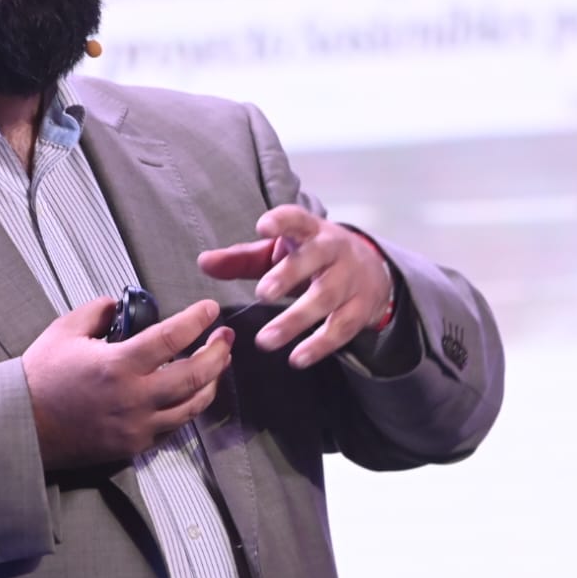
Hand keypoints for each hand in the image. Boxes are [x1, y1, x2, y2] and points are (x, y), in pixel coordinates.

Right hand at [21, 297, 232, 468]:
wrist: (21, 426)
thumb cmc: (40, 377)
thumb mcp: (64, 331)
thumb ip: (98, 311)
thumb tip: (120, 304)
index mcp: (118, 366)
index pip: (172, 338)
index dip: (196, 320)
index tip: (209, 309)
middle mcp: (134, 398)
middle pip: (195, 376)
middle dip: (218, 353)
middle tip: (225, 337)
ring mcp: (137, 426)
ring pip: (192, 406)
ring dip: (211, 382)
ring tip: (217, 364)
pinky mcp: (134, 446)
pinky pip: (174, 426)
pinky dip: (188, 406)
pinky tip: (191, 392)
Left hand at [197, 206, 392, 368]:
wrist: (373, 272)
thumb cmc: (312, 259)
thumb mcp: (280, 253)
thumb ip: (242, 259)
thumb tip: (203, 262)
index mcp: (310, 230)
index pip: (297, 218)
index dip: (281, 221)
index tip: (263, 227)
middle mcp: (333, 250)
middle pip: (314, 258)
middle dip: (289, 275)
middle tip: (262, 293)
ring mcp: (350, 279)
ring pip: (326, 298)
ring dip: (296, 320)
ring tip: (265, 341)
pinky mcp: (360, 308)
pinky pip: (341, 327)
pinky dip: (319, 345)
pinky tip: (297, 359)